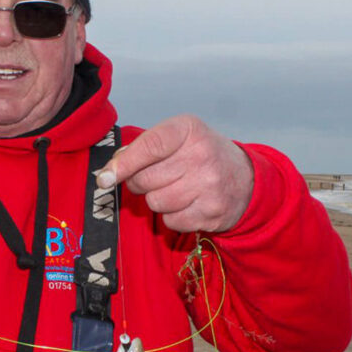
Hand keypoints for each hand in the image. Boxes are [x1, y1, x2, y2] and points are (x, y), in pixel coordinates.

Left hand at [97, 114, 253, 232]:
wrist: (246, 179)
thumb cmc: (203, 155)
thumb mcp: (178, 137)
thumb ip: (143, 148)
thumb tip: (109, 172)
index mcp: (189, 130)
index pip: (148, 146)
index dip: (123, 164)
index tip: (105, 177)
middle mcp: (202, 155)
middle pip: (145, 179)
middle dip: (141, 181)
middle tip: (157, 177)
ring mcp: (209, 186)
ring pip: (155, 202)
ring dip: (158, 200)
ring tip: (177, 189)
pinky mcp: (212, 213)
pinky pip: (171, 221)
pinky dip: (173, 216)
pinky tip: (188, 203)